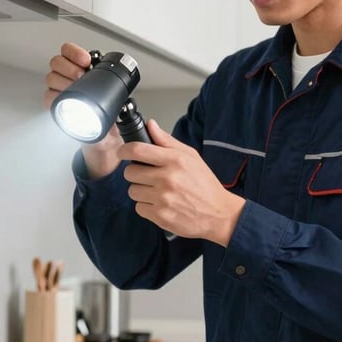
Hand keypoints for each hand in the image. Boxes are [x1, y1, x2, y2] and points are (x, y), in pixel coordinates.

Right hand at [44, 42, 121, 178]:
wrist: (104, 137)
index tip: (86, 60)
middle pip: (57, 62)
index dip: (74, 52)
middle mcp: (68, 77)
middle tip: (82, 75)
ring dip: (63, 80)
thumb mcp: (116, 98)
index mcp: (81, 69)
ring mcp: (60, 90)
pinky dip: (56, 97)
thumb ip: (116, 91)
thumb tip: (123, 88)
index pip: (68, 51)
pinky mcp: (56, 105)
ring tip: (77, 87)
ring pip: (51, 77)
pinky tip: (66, 98)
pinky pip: (48, 97)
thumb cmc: (109, 114)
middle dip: (69, 66)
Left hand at [119, 119, 245, 245]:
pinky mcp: (160, 216)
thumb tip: (151, 125)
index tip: (123, 152)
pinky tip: (160, 203)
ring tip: (156, 191)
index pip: (138, 150)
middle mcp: (167, 179)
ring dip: (141, 190)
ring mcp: (163, 198)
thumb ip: (167, 141)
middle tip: (148, 176)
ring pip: (132, 191)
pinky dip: (146, 206)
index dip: (124, 150)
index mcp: (175, 160)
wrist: (218, 214)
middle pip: (130, 172)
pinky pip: (139, 207)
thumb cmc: (205, 184)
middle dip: (135, 173)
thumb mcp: (191, 156)